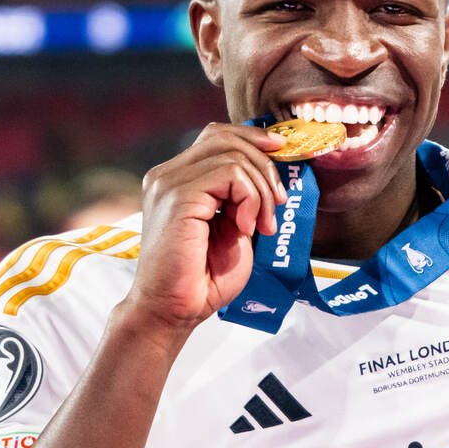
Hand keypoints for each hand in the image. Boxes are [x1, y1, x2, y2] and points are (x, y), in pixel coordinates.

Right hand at [125, 122, 286, 331]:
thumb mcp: (231, 228)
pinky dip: (249, 198)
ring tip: (262, 224)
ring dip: (260, 189)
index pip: (216, 137)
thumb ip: (242, 197)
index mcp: (176, 180)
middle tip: (278, 202)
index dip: (253, 139)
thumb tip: (269, 171)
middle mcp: (167, 175)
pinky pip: (229, 173)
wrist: (174, 310)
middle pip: (225, 137)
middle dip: (264, 165)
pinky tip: (245, 227)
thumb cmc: (202, 279)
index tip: (281, 153)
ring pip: (232, 154)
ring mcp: (169, 183)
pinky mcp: (178, 196)